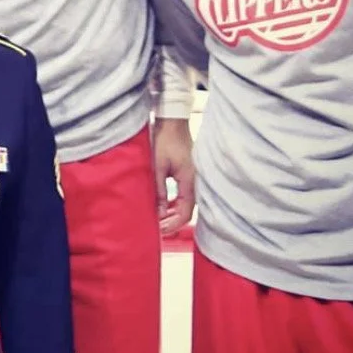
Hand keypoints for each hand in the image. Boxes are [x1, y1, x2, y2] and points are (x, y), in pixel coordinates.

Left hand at [152, 116, 195, 233]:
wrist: (172, 122)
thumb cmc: (164, 142)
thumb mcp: (157, 167)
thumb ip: (158, 191)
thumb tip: (159, 213)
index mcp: (190, 183)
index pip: (185, 213)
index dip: (172, 225)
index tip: (159, 230)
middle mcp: (196, 183)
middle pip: (186, 211)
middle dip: (172, 222)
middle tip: (156, 228)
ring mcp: (194, 179)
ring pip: (185, 204)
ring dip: (172, 213)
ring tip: (158, 219)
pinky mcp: (189, 174)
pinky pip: (184, 195)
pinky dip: (174, 203)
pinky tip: (164, 206)